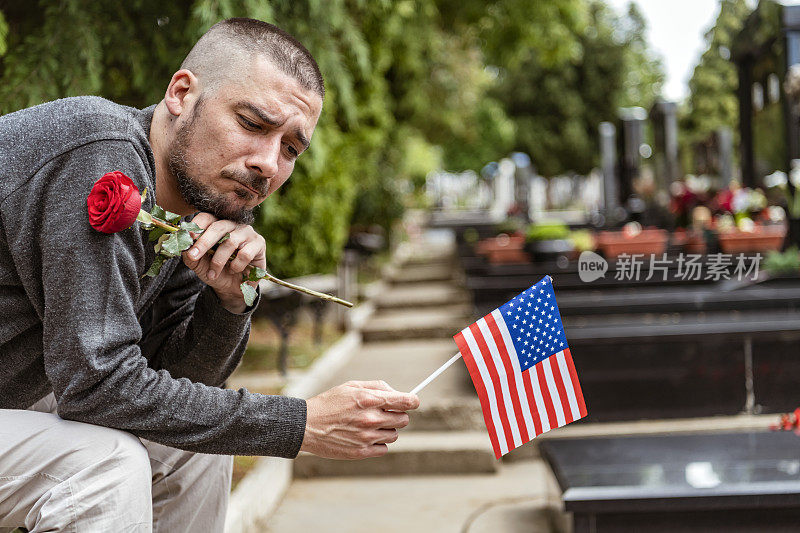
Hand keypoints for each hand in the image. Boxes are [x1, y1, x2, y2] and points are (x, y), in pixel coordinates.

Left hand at [181, 212, 266, 312]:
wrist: (232, 287)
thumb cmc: (215, 270)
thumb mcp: (198, 264)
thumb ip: (190, 254)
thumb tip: (183, 246)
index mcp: (216, 224)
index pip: (206, 218)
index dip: (196, 226)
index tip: (186, 239)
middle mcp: (232, 224)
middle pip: (218, 227)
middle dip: (203, 243)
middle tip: (193, 256)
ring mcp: (247, 232)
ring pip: (230, 242)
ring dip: (218, 261)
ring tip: (212, 273)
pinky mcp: (259, 243)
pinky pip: (245, 253)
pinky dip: (236, 265)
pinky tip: (233, 270)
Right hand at [301, 380, 419, 458]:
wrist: (306, 426)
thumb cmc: (329, 403)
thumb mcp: (351, 386)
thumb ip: (377, 387)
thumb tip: (396, 393)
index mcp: (369, 400)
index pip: (405, 401)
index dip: (413, 401)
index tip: (413, 401)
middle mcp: (370, 419)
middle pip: (404, 419)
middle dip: (398, 415)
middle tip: (385, 413)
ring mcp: (367, 437)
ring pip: (395, 435)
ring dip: (388, 429)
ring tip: (371, 425)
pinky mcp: (361, 452)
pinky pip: (384, 448)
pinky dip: (379, 443)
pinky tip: (365, 436)